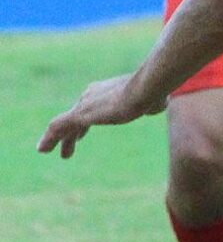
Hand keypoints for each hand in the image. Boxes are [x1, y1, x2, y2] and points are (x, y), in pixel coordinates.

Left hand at [39, 73, 161, 158]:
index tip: (83, 132)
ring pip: (64, 125)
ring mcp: (84, 105)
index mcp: (105, 91)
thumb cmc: (153, 93)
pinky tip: (43, 150)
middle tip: (70, 147)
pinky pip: (58, 128)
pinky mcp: (79, 115)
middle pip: (75, 116)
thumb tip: (160, 103)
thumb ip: (152, 101)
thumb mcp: (154, 98)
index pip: (90, 106)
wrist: (145, 89)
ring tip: (49, 152)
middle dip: (72, 133)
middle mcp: (91, 95)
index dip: (85, 121)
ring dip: (58, 139)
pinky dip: (49, 139)